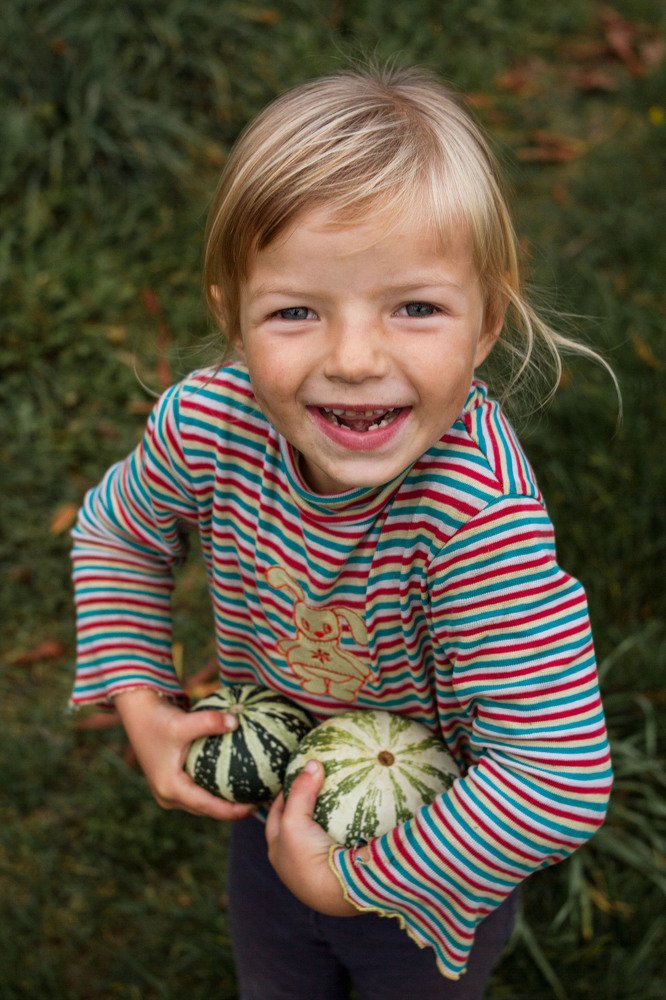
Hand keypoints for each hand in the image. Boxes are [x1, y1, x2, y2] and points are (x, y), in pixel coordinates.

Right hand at [114, 687, 254, 820]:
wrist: (138, 713)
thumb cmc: (158, 719)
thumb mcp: (184, 722)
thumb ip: (210, 722)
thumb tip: (236, 721)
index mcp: (170, 789)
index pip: (208, 808)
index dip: (233, 811)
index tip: (255, 806)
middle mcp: (169, 795)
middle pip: (207, 810)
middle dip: (232, 809)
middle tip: (260, 801)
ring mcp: (169, 790)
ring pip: (203, 803)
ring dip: (224, 801)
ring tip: (252, 794)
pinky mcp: (172, 781)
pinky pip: (199, 790)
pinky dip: (216, 788)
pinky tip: (236, 778)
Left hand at [265, 760, 358, 915]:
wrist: (339, 891)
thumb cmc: (307, 857)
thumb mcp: (294, 820)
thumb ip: (301, 791)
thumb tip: (312, 763)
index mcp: (278, 852)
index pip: (276, 816)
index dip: (283, 795)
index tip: (296, 777)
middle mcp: (296, 864)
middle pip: (297, 828)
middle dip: (305, 808)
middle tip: (317, 785)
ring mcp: (319, 870)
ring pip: (320, 838)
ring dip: (327, 821)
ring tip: (339, 798)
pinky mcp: (342, 872)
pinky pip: (343, 844)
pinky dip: (346, 830)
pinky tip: (357, 817)